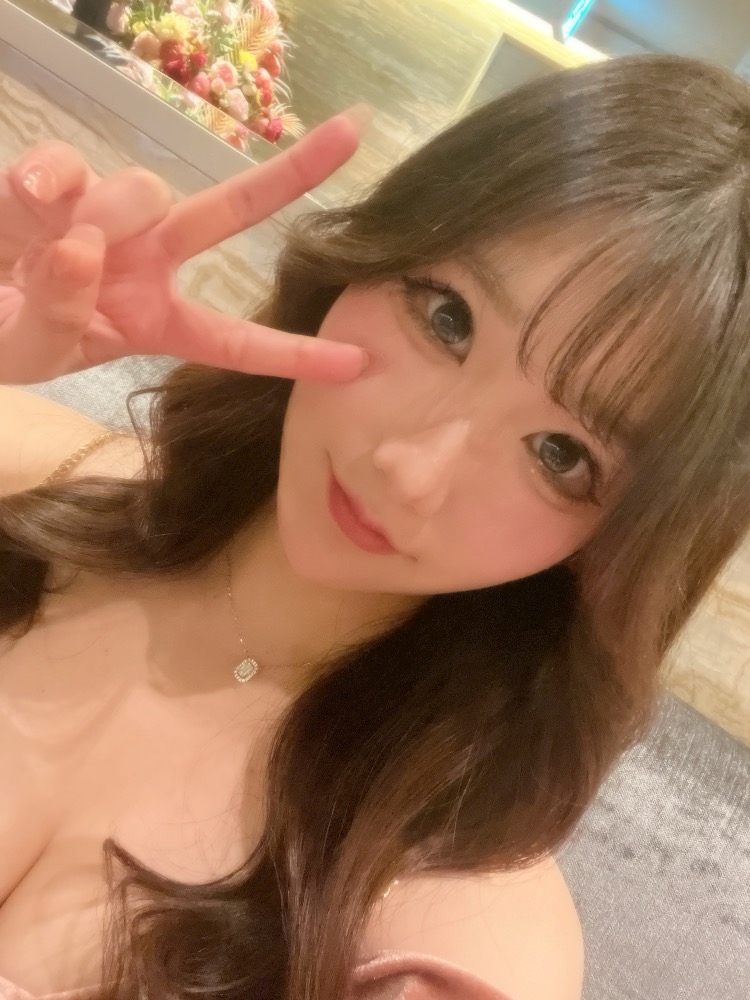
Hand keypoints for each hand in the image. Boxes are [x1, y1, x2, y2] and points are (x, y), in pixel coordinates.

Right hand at [0, 114, 367, 383]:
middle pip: (224, 212)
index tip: (358, 364)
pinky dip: (51, 179)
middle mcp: (143, 261)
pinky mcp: (54, 181)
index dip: (292, 354)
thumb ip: (57, 317)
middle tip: (351, 131)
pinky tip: (32, 196)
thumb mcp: (33, 353)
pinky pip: (67, 165)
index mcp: (155, 322)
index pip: (233, 341)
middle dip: (290, 176)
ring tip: (54, 246)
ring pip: (144, 192)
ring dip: (110, 215)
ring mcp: (104, 215)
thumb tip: (83, 246)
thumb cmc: (2, 335)